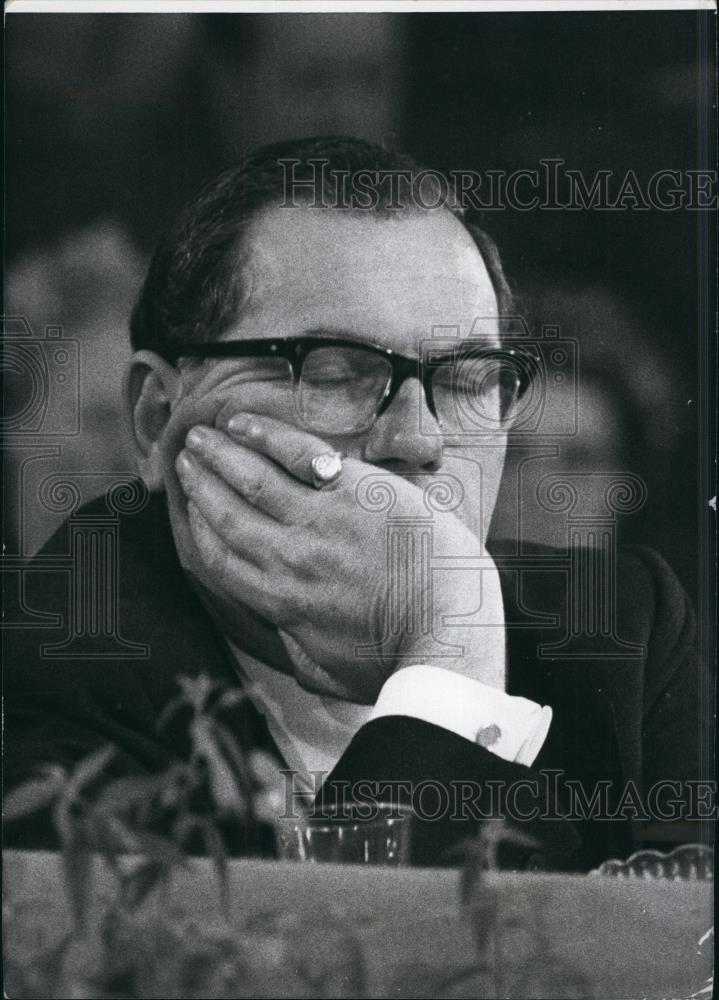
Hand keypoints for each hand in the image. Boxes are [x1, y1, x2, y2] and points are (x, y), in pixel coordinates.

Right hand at [176, 415, 504, 702]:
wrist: (450, 631)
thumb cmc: (400, 659)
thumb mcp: (331, 673)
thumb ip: (296, 651)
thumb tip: (279, 631)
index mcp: (281, 602)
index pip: (222, 559)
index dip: (199, 528)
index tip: (188, 507)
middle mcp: (290, 557)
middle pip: (229, 514)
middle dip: (200, 484)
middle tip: (185, 460)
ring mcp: (321, 520)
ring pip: (253, 479)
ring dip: (220, 454)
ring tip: (200, 436)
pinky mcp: (355, 489)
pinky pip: (297, 454)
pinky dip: (265, 435)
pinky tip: (243, 423)